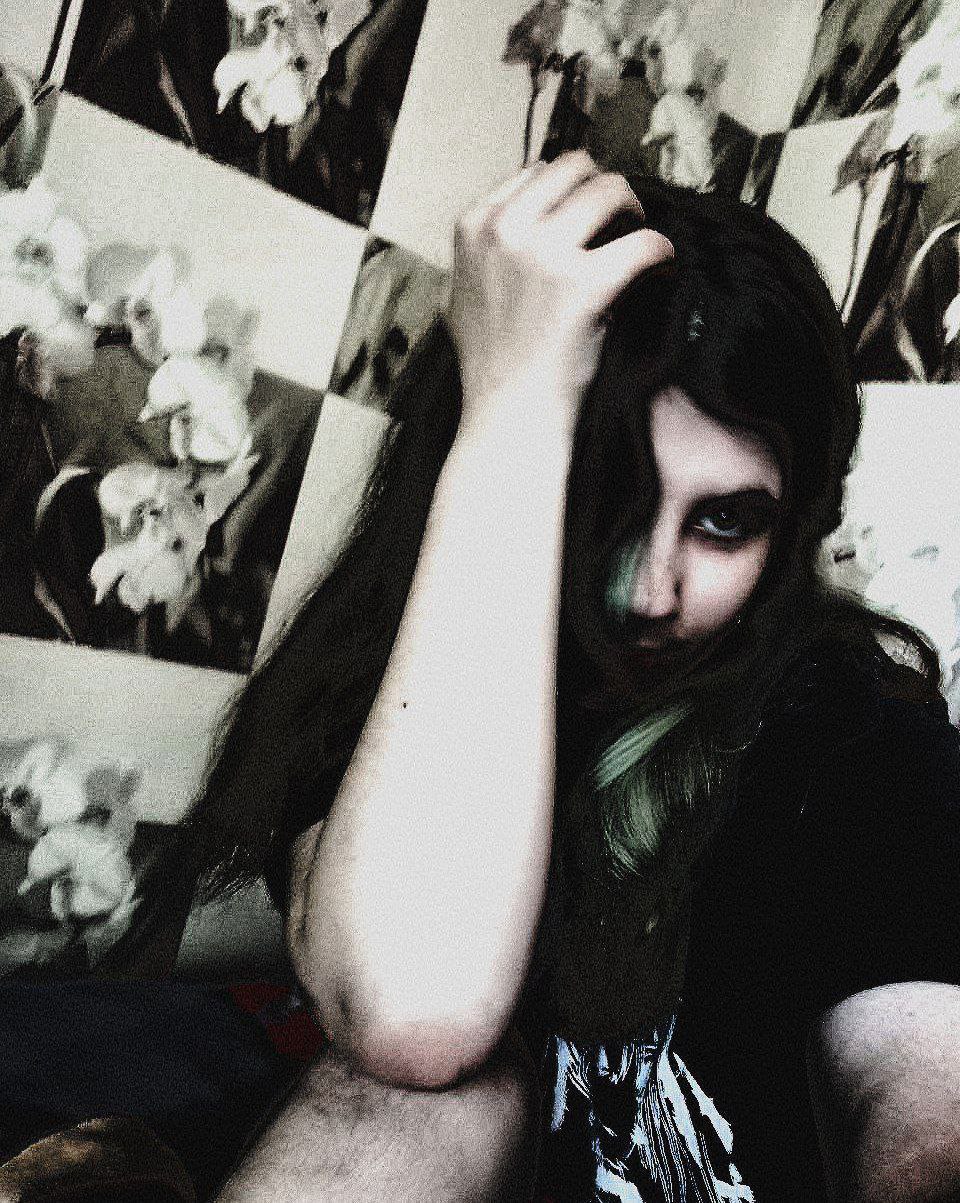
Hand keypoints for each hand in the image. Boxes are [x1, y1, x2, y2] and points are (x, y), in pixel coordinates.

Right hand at [447, 151, 674, 445]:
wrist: (507, 416)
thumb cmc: (490, 367)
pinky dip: (660, 251)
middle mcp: (505, 231)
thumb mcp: (460, 297)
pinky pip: (643, 243)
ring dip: (634, 212)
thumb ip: (481, 255)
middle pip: (575, 169)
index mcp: (473, 227)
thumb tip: (508, 228)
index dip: (569, 190)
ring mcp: (543, 255)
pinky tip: (661, 267)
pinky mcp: (584, 285)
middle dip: (603, 189)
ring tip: (640, 239)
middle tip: (621, 220)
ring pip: (610, 191)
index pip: (535, 173)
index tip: (587, 216)